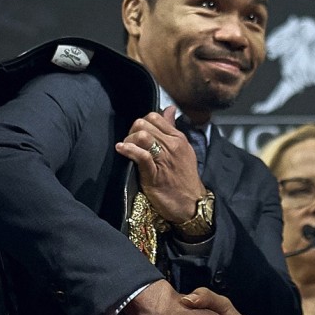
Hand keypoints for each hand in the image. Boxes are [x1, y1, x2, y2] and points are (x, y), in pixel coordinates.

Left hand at [115, 105, 204, 222]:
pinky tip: (122, 150)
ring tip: (126, 148)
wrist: (192, 205)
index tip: (137, 134)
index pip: (156, 117)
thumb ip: (172, 129)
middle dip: (133, 130)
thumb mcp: (182, 150)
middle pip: (145, 123)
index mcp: (179, 138)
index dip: (142, 123)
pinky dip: (128, 150)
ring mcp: (164, 159)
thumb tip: (168, 109)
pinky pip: (140, 155)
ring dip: (129, 139)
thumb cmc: (184, 179)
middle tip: (130, 142)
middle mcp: (173, 145)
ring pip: (143, 136)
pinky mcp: (155, 174)